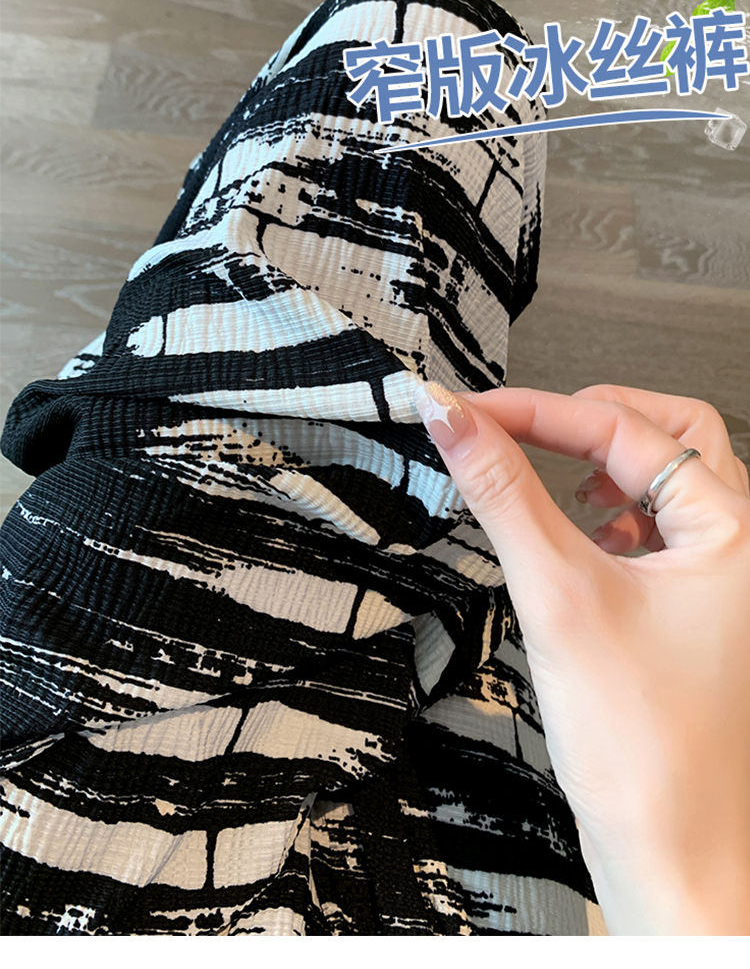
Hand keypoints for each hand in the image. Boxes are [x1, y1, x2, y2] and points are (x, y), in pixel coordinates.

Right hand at [415, 382, 749, 934]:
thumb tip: (456, 424)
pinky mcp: (702, 611)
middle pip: (669, 433)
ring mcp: (727, 580)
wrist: (672, 856)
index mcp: (737, 529)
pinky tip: (583, 545)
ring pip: (669, 482)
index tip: (470, 413)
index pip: (624, 430)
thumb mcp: (560, 599)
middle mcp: (744, 547)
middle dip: (590, 422)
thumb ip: (502, 495)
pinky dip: (616, 519)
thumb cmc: (650, 754)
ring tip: (554, 487)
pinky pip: (663, 532)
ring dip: (606, 470)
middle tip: (520, 424)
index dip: (536, 412)